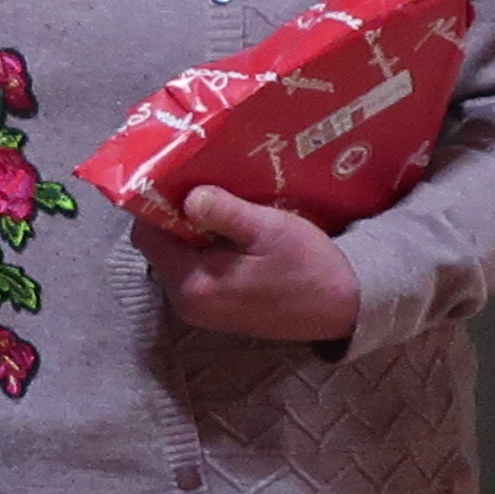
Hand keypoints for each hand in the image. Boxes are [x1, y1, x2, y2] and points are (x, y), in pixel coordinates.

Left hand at [144, 185, 362, 344]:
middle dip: (177, 219)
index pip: (147, 236)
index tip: (179, 182)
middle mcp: (187, 304)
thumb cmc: (309, 265)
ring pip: (178, 259)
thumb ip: (224, 213)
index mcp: (192, 285)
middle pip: (160, 248)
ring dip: (194, 235)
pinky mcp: (218, 312)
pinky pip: (197, 273)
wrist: (347, 306)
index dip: (158, 206)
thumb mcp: (268, 229)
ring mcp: (202, 312)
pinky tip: (230, 235)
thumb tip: (188, 196)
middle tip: (203, 190)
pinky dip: (207, 252)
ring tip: (220, 209)